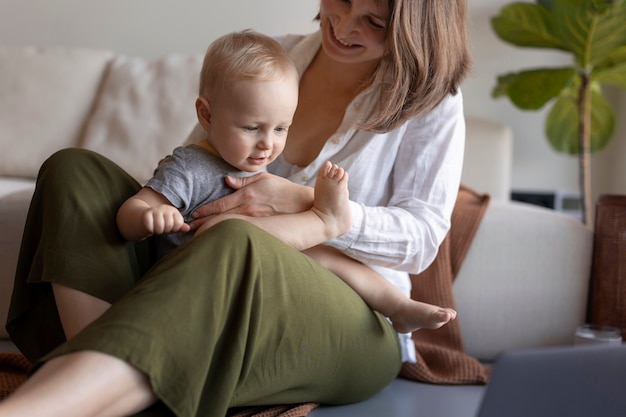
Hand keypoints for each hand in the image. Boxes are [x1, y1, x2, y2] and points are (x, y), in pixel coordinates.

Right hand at [142, 205, 189, 235]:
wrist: (143, 218)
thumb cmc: (160, 223)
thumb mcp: (172, 225)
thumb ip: (179, 227)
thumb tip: (188, 228)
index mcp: (174, 210)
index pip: (178, 224)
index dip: (174, 229)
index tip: (169, 227)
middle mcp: (165, 208)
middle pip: (169, 226)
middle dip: (165, 230)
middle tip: (161, 228)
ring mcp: (155, 210)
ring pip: (159, 227)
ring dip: (157, 231)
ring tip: (156, 228)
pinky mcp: (146, 213)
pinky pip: (150, 227)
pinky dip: (150, 230)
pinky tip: (150, 227)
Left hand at [190, 172, 313, 226]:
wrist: (303, 204)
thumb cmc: (284, 190)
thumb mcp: (263, 178)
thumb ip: (243, 181)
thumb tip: (226, 181)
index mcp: (247, 196)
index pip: (220, 205)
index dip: (204, 211)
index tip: (193, 215)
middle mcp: (248, 210)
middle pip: (220, 219)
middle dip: (202, 224)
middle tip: (188, 229)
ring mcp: (255, 222)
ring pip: (228, 228)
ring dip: (212, 231)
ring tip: (198, 236)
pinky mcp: (261, 230)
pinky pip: (240, 233)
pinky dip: (227, 236)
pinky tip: (219, 240)